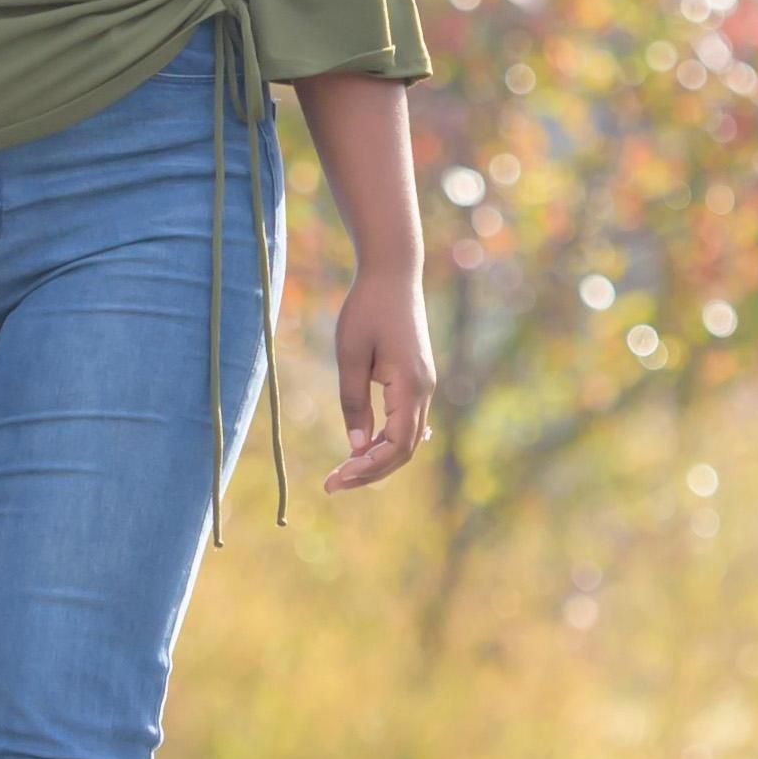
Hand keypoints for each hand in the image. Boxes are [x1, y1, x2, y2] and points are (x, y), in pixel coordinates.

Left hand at [324, 262, 433, 494]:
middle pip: (404, 450)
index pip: (396, 446)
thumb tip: (356, 446)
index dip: (368, 469)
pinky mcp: (417, 379)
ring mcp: (424, 385)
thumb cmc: (367, 308)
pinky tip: (366, 449)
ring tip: (343, 470)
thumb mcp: (350, 354)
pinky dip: (388, 440)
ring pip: (408, 438)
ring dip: (378, 458)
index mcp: (410, 386)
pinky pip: (407, 421)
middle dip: (370, 472)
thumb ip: (353, 401)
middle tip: (333, 485)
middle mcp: (424, 390)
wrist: (393, 273)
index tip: (335, 480)